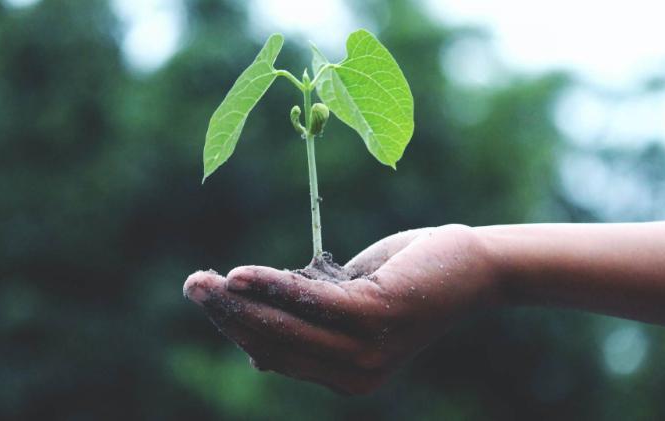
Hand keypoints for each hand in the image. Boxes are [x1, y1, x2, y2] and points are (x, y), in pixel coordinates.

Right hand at [183, 224, 500, 394]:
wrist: (471, 266)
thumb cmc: (407, 280)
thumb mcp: (350, 305)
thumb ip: (309, 324)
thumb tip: (254, 352)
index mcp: (347, 376)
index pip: (277, 355)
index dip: (238, 329)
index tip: (209, 300)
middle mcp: (355, 374)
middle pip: (274, 343)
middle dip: (227, 316)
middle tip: (192, 286)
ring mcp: (366, 350)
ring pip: (286, 326)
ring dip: (239, 302)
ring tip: (203, 281)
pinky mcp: (375, 317)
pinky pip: (310, 302)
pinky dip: (273, 286)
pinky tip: (241, 275)